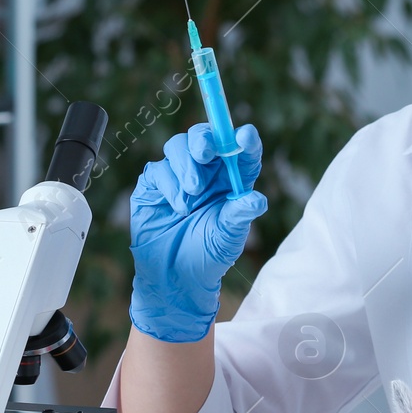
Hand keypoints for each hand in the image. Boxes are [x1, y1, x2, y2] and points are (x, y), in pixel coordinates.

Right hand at [129, 123, 267, 342]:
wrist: (175, 276)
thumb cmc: (208, 255)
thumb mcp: (228, 237)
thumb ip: (240, 216)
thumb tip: (257, 199)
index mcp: (231, 179)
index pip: (241, 151)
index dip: (245, 140)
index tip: (244, 136)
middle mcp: (206, 172)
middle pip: (205, 137)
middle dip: (203, 140)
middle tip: (205, 154)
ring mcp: (178, 175)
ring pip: (178, 146)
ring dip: (185, 165)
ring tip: (191, 195)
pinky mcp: (154, 184)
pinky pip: (158, 169)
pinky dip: (169, 184)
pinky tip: (178, 207)